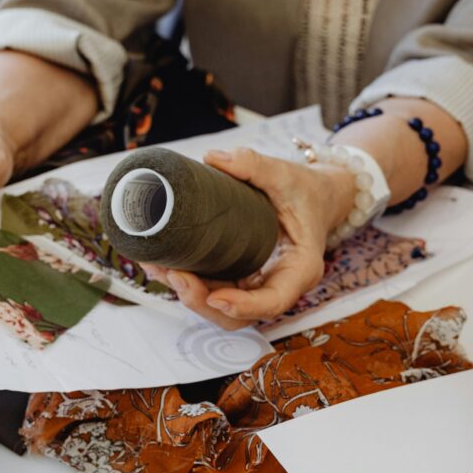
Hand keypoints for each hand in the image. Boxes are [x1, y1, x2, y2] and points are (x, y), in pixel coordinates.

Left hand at [143, 147, 354, 329]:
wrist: (314, 197)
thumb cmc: (305, 191)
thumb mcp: (287, 174)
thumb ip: (255, 165)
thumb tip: (214, 158)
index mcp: (300, 268)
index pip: (274, 301)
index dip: (243, 306)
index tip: (214, 296)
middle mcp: (278, 284)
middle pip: (239, 314)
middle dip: (202, 301)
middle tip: (174, 273)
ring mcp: (257, 285)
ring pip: (221, 307)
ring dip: (188, 294)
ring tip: (159, 268)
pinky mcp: (241, 277)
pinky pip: (213, 289)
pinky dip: (189, 282)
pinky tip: (163, 265)